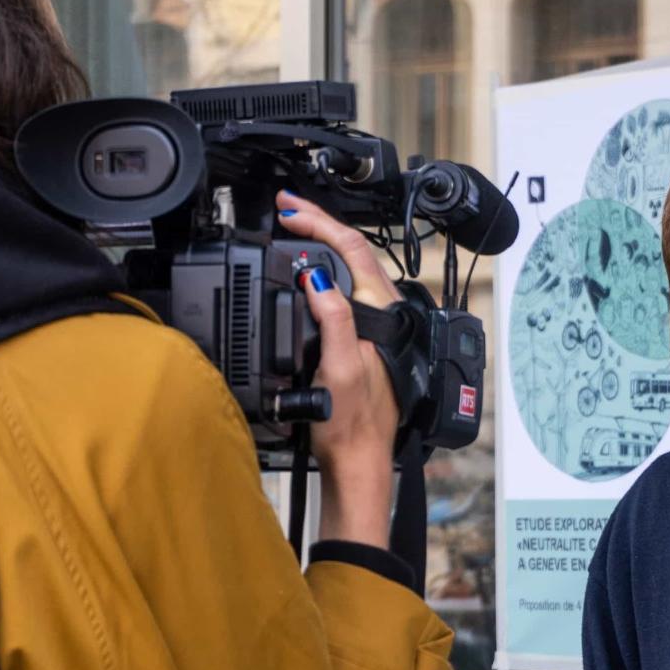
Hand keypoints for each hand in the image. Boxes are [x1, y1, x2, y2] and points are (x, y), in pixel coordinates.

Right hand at [275, 190, 402, 547]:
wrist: (359, 462)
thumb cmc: (351, 425)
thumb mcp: (338, 370)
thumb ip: (333, 319)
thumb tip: (316, 276)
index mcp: (382, 312)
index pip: (351, 248)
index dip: (318, 222)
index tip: (289, 210)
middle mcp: (383, 314)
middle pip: (352, 251)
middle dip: (318, 223)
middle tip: (286, 208)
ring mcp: (374, 326)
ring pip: (349, 269)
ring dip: (322, 243)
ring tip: (294, 226)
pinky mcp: (362, 339)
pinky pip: (343, 290)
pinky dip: (322, 269)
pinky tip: (306, 271)